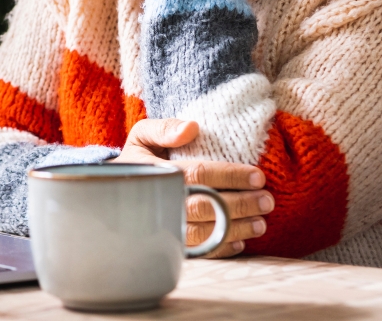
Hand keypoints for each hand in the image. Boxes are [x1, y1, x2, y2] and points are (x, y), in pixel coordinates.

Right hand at [114, 118, 273, 258]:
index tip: (258, 176)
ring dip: (235, 229)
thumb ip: (164, 128)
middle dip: (240, 205)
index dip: (230, 175)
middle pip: (206, 207)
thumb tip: (192, 128)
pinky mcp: (167, 243)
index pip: (199, 174)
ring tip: (260, 224)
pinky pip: (197, 251)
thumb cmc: (138, 160)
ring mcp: (163, 226)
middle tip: (267, 201)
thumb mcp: (142, 136)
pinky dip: (220, 249)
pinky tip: (240, 242)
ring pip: (204, 233)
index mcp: (156, 173)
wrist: (115, 190)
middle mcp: (160, 202)